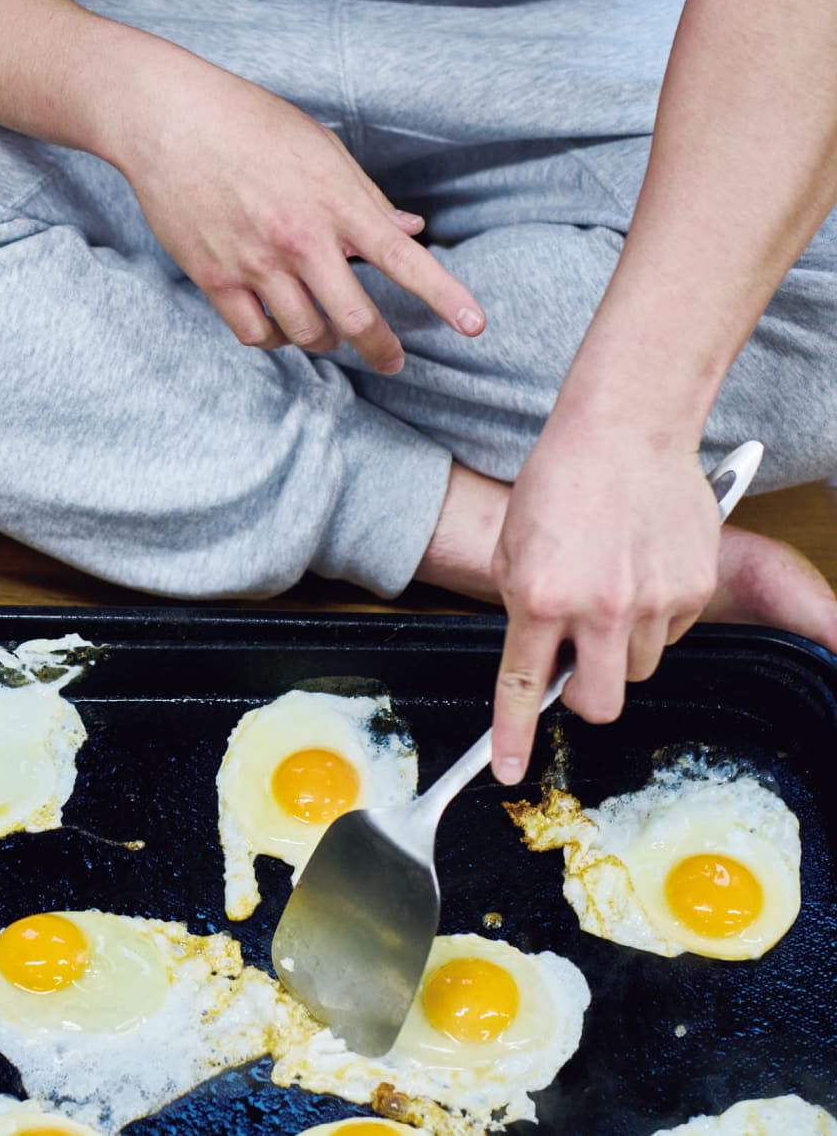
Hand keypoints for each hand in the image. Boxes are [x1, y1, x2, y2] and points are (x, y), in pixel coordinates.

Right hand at [116, 61, 484, 372]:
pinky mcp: (214, 278)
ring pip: (306, 334)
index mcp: (335, 202)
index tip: (476, 326)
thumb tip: (410, 231)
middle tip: (393, 359)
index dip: (444, 296)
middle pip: (355, 319)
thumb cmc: (251, 124)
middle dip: (382, 349)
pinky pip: (256, 334)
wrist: (170, 120)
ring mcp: (255, 263)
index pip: (403, 259)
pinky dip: (275, 339)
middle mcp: (300, 239)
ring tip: (329, 333)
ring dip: (326, 342)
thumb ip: (367, 197)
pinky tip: (281, 327)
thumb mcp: (321, 148)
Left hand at [489, 418, 719, 783]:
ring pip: (637, 669)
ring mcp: (649, 601)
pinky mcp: (690, 588)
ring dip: (621, 649)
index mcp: (538, 594)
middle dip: (585, 696)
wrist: (624, 428)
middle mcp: (596, 606)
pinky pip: (670, 632)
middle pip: (599, 703)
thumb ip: (523, 605)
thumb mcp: (514, 543)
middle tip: (578, 665)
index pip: (521, 685)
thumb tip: (536, 657)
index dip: (513, 738)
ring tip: (611, 590)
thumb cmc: (560, 478)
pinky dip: (654, 616)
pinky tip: (641, 569)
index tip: (510, 771)